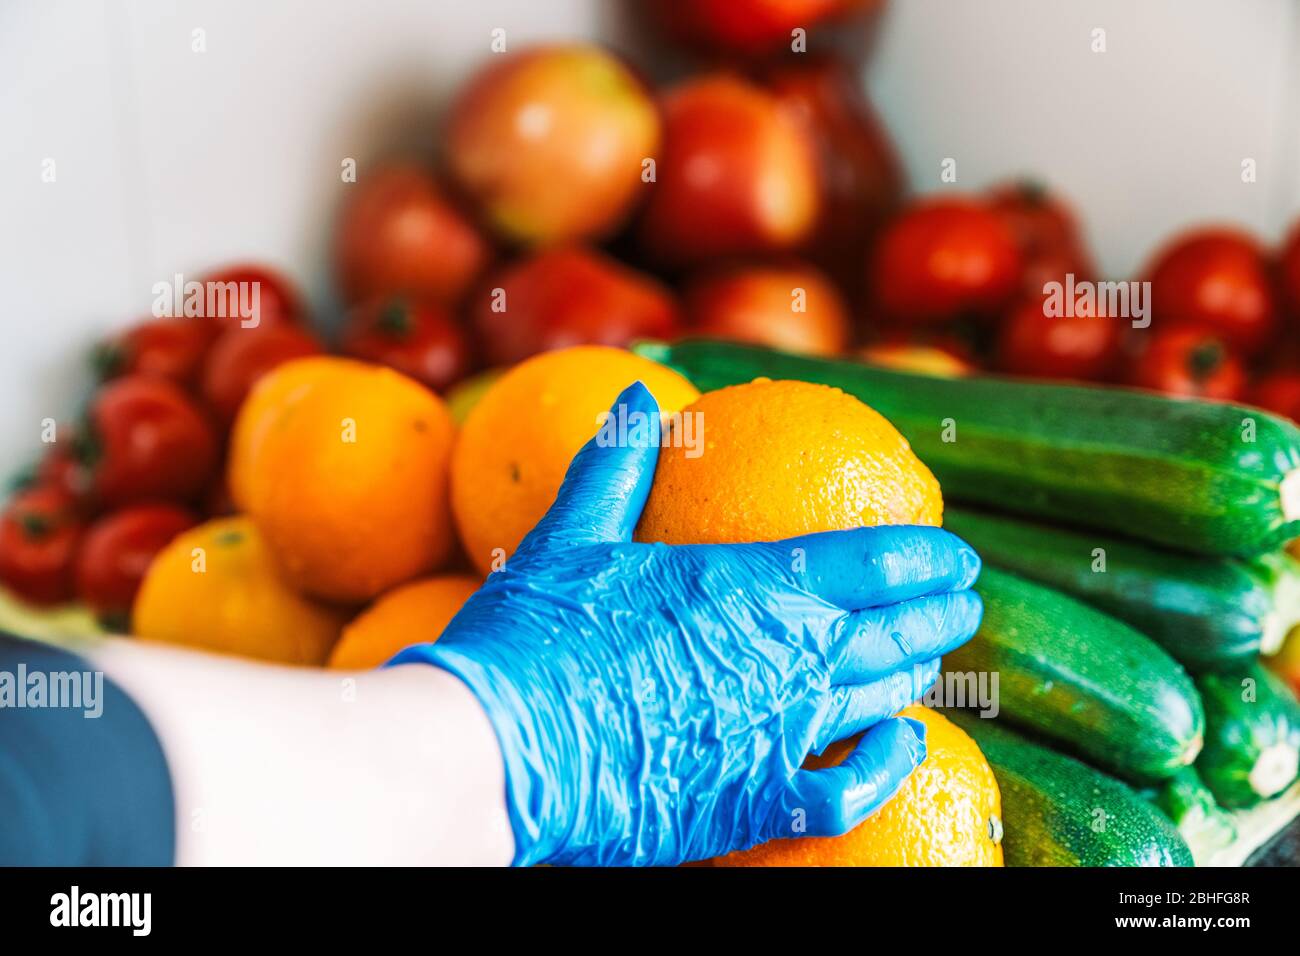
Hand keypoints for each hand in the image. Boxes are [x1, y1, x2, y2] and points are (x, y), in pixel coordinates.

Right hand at [393, 382, 982, 865]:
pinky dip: (891, 765)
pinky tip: (906, 744)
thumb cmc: (529, 637)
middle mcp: (783, 658)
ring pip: (884, 700)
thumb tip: (635, 391)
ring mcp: (777, 736)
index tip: (956, 552)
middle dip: (942, 611)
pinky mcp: (756, 806)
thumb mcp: (567, 536)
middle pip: (896, 631)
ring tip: (933, 657)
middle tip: (964, 598)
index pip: (872, 562)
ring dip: (920, 672)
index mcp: (745, 585)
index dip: (928, 555)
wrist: (494, 754)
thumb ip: (615, 463)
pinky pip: (852, 791)